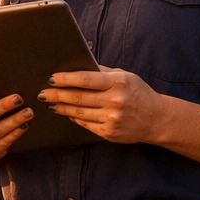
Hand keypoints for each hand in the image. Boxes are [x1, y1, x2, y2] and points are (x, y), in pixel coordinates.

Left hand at [37, 66, 169, 144]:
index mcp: (118, 83)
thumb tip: (79, 66)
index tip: (52, 78)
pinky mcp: (108, 133)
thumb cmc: (139, 93)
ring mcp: (111, 118)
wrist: (156, 119)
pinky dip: (74, 118)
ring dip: (61, 107)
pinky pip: (85, 124)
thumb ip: (104, 72)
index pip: (85, 79)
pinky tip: (66, 113)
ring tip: (50, 102)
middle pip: (77, 97)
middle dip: (56, 94)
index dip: (66, 79)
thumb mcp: (126, 76)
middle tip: (42, 92)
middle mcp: (115, 101)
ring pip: (78, 112)